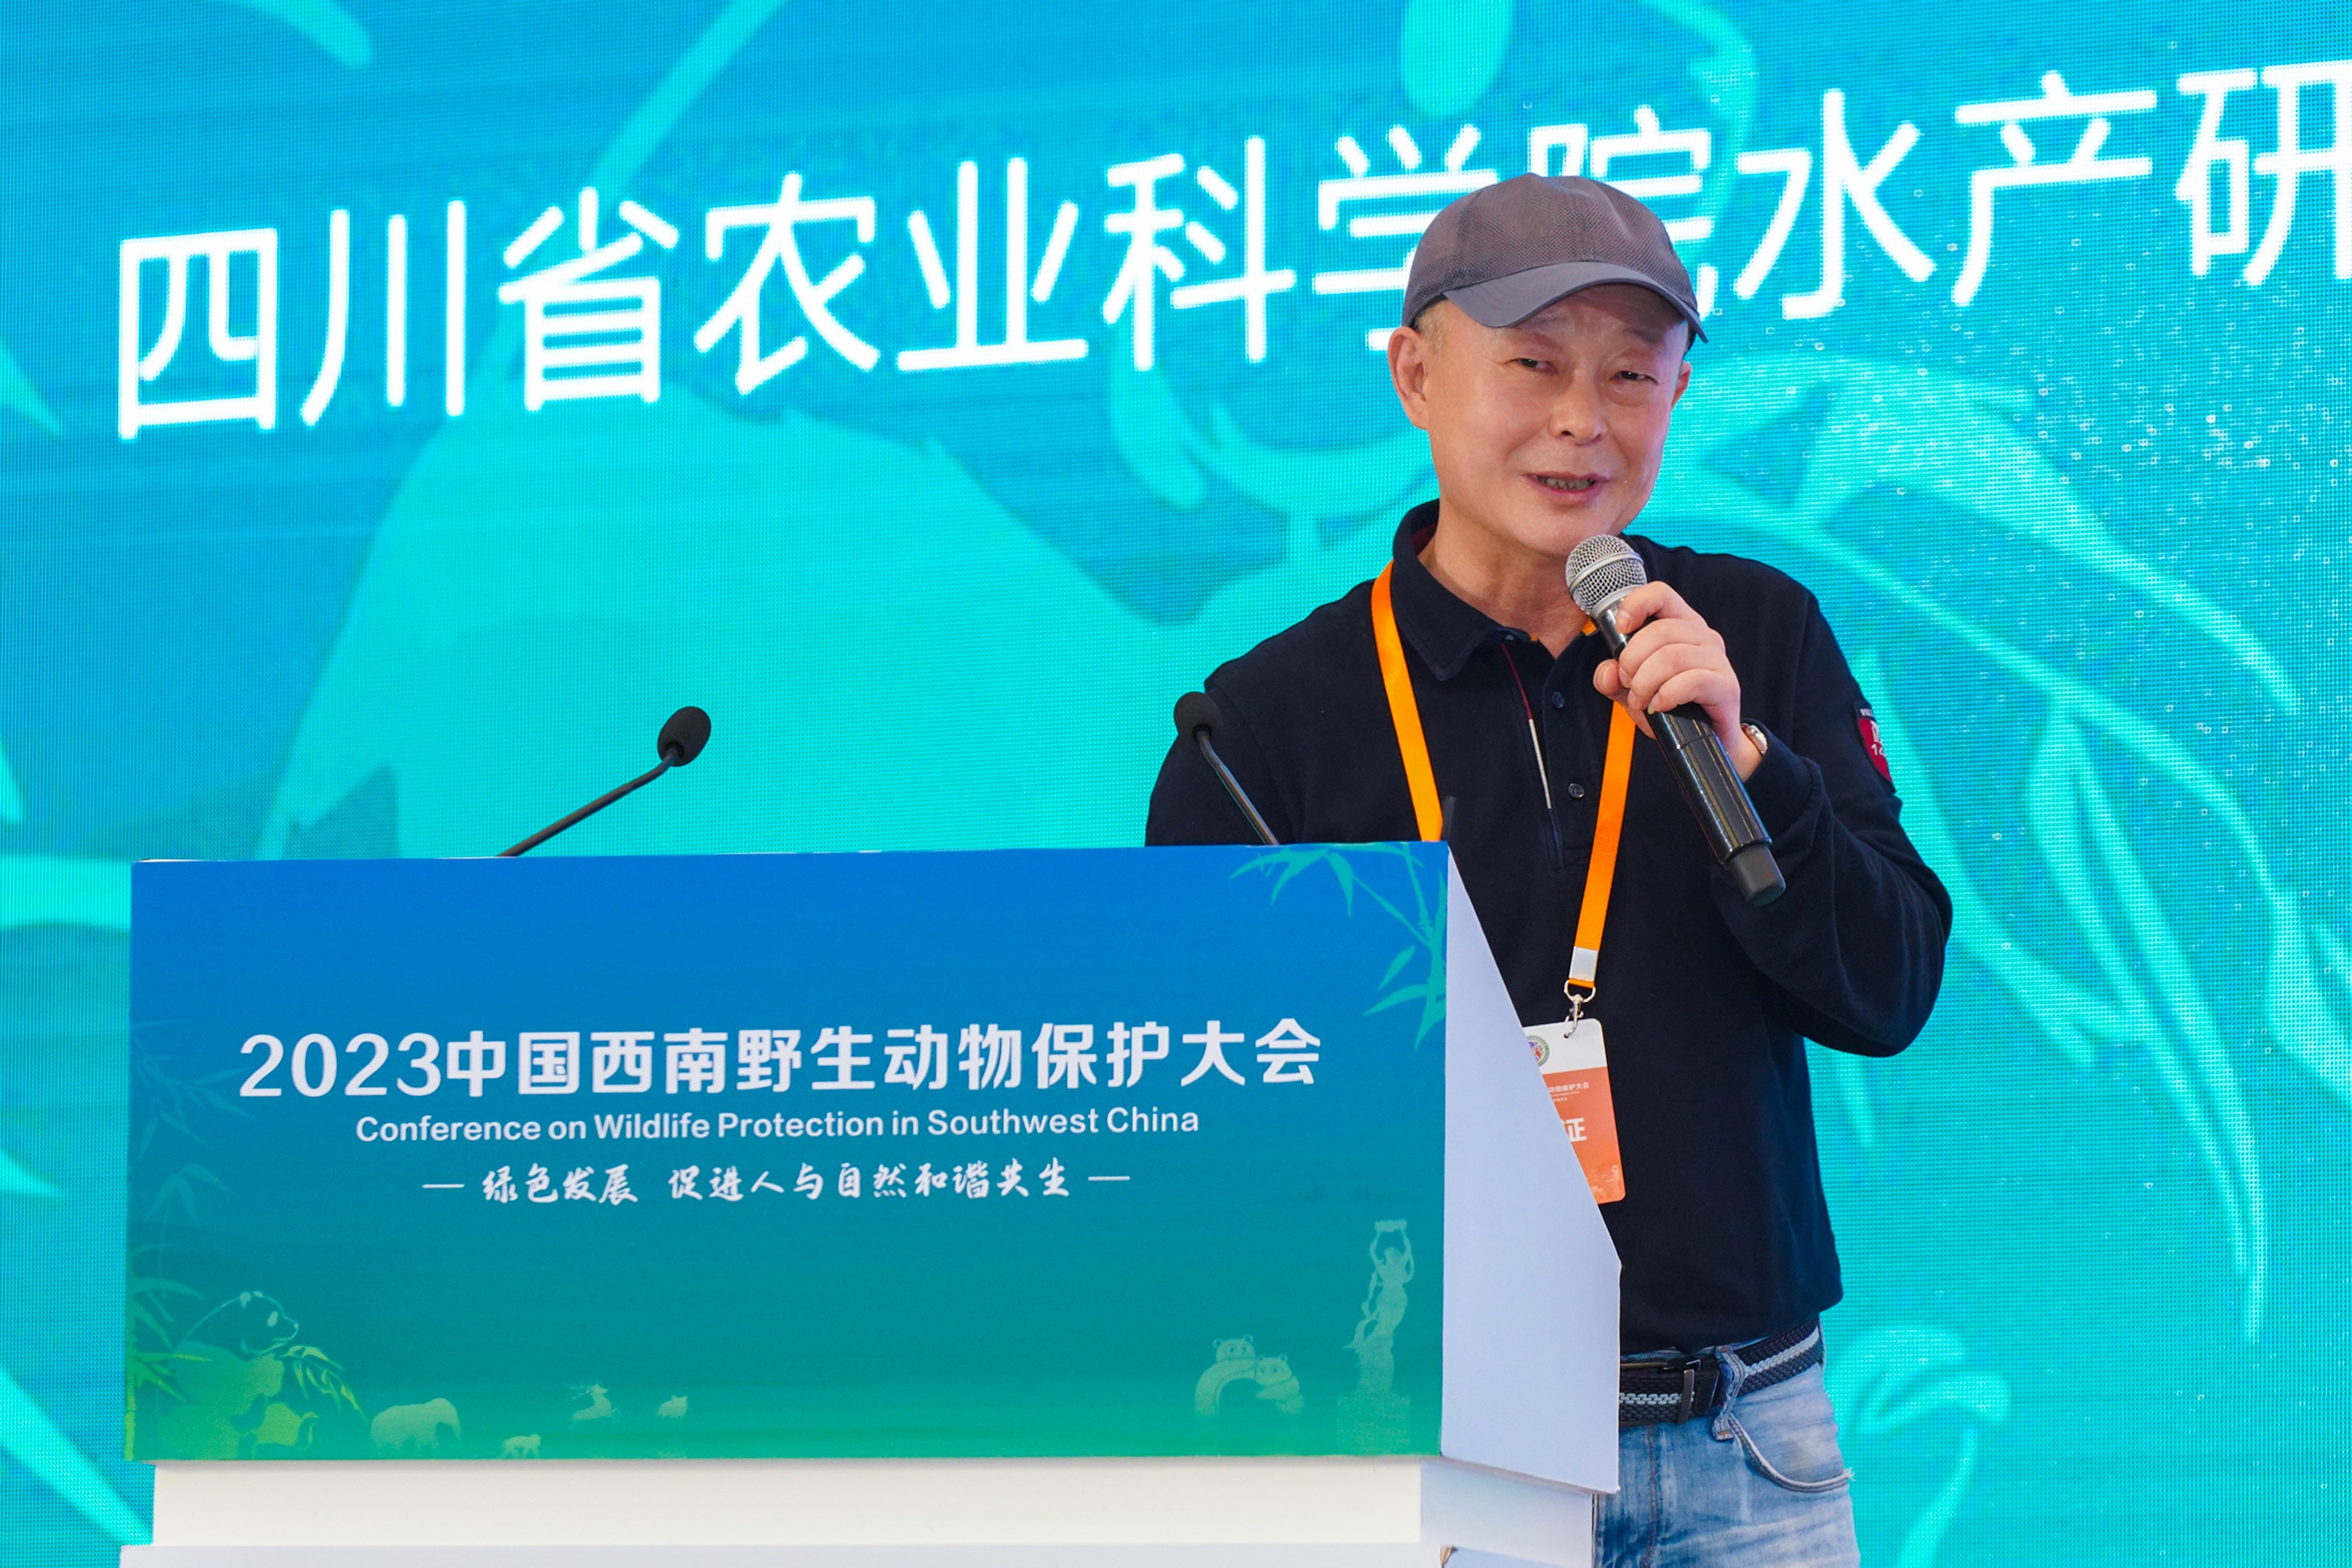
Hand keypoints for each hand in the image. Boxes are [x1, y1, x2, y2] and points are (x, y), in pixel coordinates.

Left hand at [1592, 582, 1763, 779]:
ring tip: (1642, 701)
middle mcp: (1702, 636)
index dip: (1636, 604)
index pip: (1661, 594)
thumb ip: (1613, 680)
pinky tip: (1661, 706)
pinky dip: (1668, 695)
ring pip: (1672, 656)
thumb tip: (1607, 673)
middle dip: (1633, 660)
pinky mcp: (1726, 685)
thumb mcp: (1632, 691)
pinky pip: (1692, 681)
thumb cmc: (1671, 707)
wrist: (1705, 741)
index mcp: (1681, 625)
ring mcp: (1717, 659)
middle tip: (1628, 684)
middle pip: (1660, 631)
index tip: (1621, 627)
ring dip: (1647, 682)